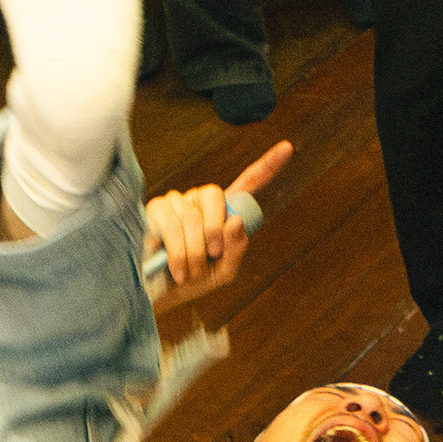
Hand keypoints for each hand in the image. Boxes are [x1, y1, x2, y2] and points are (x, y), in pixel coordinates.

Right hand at [146, 140, 291, 307]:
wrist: (161, 294)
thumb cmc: (193, 281)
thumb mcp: (223, 271)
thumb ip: (236, 249)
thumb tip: (235, 220)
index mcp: (223, 211)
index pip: (247, 183)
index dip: (267, 166)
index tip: (287, 147)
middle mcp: (200, 200)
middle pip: (215, 196)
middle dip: (214, 230)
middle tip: (211, 255)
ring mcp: (177, 201)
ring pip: (191, 217)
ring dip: (193, 252)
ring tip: (189, 270)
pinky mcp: (155, 209)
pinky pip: (171, 224)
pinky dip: (176, 252)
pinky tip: (173, 266)